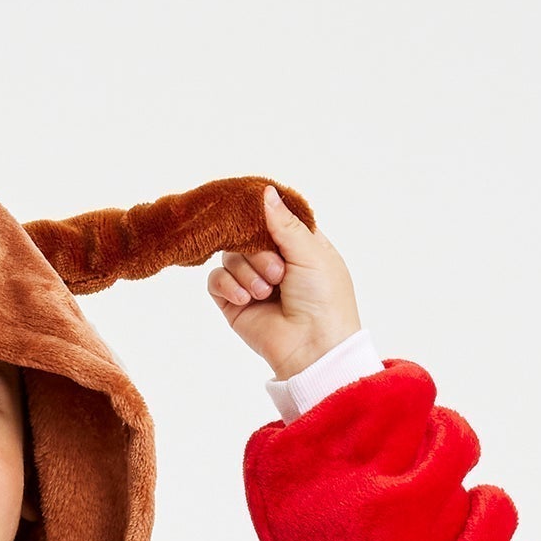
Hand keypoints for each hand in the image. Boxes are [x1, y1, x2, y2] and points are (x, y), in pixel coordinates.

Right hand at [208, 186, 358, 382]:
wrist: (313, 349)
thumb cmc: (324, 300)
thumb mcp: (311, 253)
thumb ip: (284, 223)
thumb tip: (266, 191)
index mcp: (299, 246)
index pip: (272, 217)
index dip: (262, 214)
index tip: (251, 209)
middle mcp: (274, 260)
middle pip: (245, 234)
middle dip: (259, 251)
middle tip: (279, 272)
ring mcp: (252, 281)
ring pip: (229, 256)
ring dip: (248, 272)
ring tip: (268, 292)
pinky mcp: (234, 302)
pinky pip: (216, 280)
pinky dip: (229, 285)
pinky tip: (246, 299)